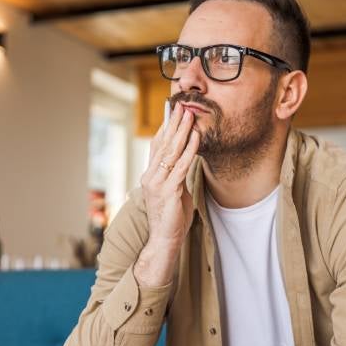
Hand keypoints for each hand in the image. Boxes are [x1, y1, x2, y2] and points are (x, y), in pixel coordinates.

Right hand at [134, 104, 199, 286]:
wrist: (165, 240)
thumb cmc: (171, 217)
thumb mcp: (174, 190)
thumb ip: (177, 175)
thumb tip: (186, 159)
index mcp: (150, 175)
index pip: (156, 145)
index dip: (165, 127)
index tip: (174, 112)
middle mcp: (150, 176)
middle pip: (162, 144)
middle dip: (173, 123)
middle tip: (182, 105)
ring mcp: (157, 183)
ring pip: (171, 152)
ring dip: (182, 131)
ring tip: (190, 115)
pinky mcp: (168, 191)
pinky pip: (180, 166)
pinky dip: (189, 150)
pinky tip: (196, 137)